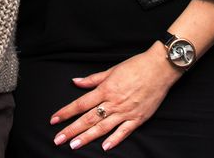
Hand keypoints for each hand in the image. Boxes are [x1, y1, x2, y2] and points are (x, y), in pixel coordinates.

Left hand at [49, 43, 180, 150]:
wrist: (159, 69)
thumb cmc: (136, 66)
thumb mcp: (111, 70)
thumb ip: (93, 79)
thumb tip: (75, 82)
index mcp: (105, 89)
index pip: (81, 103)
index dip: (66, 112)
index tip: (54, 120)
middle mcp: (113, 102)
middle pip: (88, 118)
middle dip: (72, 130)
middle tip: (58, 139)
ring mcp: (126, 112)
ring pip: (103, 127)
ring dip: (87, 137)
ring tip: (74, 145)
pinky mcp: (138, 118)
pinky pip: (124, 131)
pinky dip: (114, 140)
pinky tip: (104, 147)